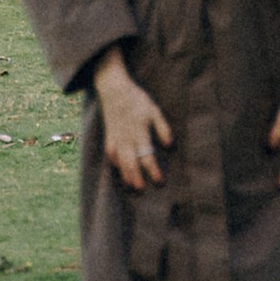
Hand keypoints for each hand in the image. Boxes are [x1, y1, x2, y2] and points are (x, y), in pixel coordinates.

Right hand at [92, 47, 174, 189]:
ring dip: (125, 175)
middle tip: (142, 190)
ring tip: (130, 187)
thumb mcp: (154, 110)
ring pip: (120, 161)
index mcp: (139, 133)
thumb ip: (163, 128)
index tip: (160, 181)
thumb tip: (170, 145)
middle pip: (131, 164)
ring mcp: (116, 138)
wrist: (114, 89)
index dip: (153, 171)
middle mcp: (126, 139)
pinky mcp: (109, 136)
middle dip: (136, 178)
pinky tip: (119, 169)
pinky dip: (114, 164)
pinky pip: (110, 154)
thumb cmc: (137, 100)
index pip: (147, 157)